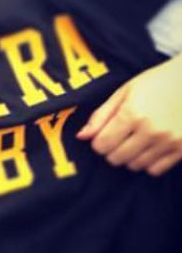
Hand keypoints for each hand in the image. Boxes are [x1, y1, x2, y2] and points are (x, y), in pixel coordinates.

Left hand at [79, 55, 181, 176]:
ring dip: (131, 157)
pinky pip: (155, 170)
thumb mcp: (124, 92)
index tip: (105, 134)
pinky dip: (149, 163)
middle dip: (112, 150)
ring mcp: (169, 142)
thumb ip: (101, 115)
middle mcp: (151, 130)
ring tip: (137, 140)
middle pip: (116, 158)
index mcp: (132, 114)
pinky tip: (151, 147)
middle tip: (120, 137)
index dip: (99, 142)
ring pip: (135, 166)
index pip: (101, 145)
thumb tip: (81, 137)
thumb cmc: (157, 82)